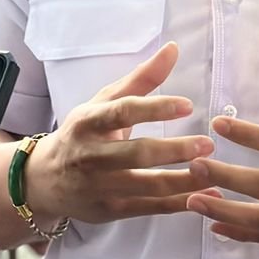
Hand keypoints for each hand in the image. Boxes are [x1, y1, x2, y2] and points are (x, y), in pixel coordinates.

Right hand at [24, 43, 213, 225]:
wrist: (44, 180)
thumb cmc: (83, 133)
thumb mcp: (103, 103)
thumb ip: (141, 79)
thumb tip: (173, 48)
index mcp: (88, 121)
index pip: (123, 112)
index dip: (156, 108)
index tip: (188, 105)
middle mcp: (91, 155)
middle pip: (137, 153)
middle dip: (174, 150)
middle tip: (208, 145)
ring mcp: (99, 186)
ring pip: (147, 185)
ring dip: (183, 181)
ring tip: (214, 173)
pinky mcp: (109, 210)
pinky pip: (149, 208)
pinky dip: (178, 204)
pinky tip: (204, 197)